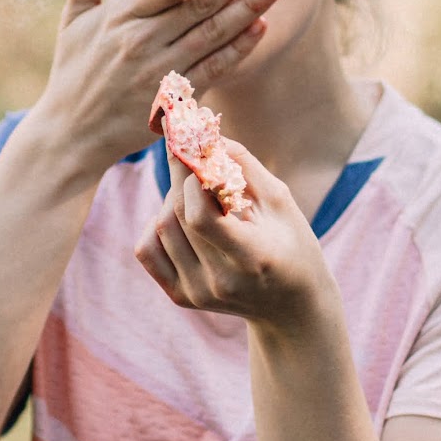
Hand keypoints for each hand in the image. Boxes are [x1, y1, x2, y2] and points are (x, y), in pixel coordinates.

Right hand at [28, 0, 285, 174]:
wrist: (72, 133)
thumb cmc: (74, 70)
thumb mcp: (73, 19)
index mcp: (120, 17)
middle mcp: (142, 42)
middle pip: (199, 7)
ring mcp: (161, 72)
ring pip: (213, 34)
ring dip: (250, 8)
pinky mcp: (175, 99)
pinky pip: (214, 69)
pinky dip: (238, 48)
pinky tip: (260, 27)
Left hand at [136, 140, 329, 326]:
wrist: (291, 307)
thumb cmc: (292, 245)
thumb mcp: (281, 203)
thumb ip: (244, 166)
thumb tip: (205, 132)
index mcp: (253, 258)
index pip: (200, 217)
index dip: (192, 179)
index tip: (196, 150)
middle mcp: (220, 281)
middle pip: (178, 217)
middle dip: (181, 178)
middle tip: (189, 156)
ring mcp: (198, 293)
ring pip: (161, 228)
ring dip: (172, 199)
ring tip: (198, 194)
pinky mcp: (182, 297)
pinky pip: (147, 250)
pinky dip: (157, 225)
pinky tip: (180, 219)